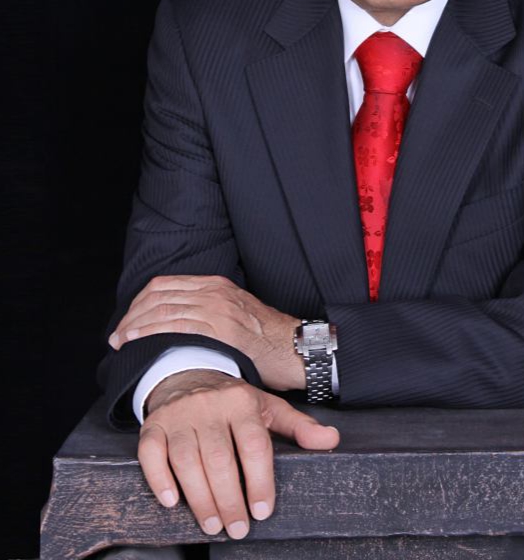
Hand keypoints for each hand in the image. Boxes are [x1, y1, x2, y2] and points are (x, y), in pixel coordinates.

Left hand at [109, 275, 304, 389]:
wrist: (296, 348)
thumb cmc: (268, 339)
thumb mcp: (236, 315)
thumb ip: (209, 314)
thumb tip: (179, 328)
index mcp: (216, 285)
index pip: (165, 285)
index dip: (140, 303)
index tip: (127, 322)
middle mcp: (214, 291)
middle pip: (159, 295)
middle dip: (132, 315)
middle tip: (117, 336)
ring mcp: (217, 307)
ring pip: (163, 309)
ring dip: (135, 325)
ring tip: (121, 342)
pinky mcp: (220, 328)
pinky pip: (176, 325)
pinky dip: (150, 332)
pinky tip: (136, 342)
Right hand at [140, 369, 338, 537]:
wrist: (189, 373)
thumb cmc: (233, 401)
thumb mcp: (268, 407)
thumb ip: (299, 427)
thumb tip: (331, 440)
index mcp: (242, 401)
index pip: (253, 444)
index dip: (259, 480)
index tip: (262, 510)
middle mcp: (210, 406)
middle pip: (219, 458)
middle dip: (229, 499)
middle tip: (237, 528)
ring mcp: (179, 415)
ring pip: (186, 459)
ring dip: (199, 497)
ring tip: (212, 524)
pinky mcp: (153, 426)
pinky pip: (151, 453)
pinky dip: (159, 479)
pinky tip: (171, 501)